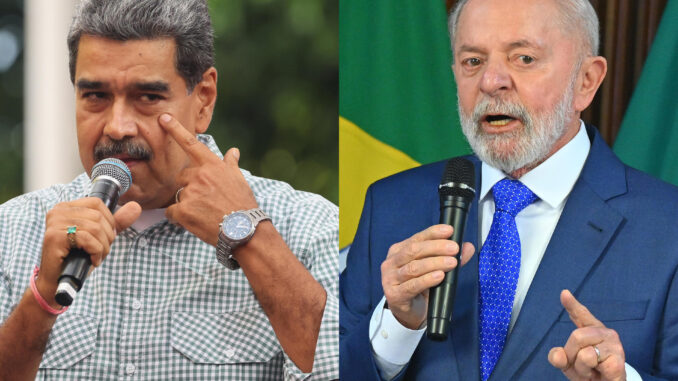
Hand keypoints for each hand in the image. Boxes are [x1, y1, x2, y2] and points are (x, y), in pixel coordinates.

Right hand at [37, 198, 140, 307]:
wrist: (58, 283)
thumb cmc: (77, 259)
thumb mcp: (100, 237)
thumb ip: (117, 222)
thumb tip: (136, 206)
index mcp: (66, 207)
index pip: (97, 203)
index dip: (109, 221)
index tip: (105, 237)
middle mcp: (57, 211)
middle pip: (98, 216)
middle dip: (107, 237)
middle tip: (100, 251)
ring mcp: (54, 223)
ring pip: (95, 228)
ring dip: (102, 246)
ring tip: (96, 257)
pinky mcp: (54, 237)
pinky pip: (87, 239)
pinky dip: (96, 252)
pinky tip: (92, 261)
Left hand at [159, 113, 258, 245]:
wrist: (244, 229)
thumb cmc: (244, 205)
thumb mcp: (240, 180)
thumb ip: (231, 164)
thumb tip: (234, 151)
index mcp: (213, 166)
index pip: (191, 144)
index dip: (175, 130)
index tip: (163, 118)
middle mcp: (200, 175)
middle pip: (182, 176)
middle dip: (189, 187)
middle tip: (205, 201)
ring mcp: (190, 192)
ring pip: (179, 196)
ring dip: (187, 204)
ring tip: (205, 213)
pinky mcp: (183, 210)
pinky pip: (171, 212)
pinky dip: (179, 218)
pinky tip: (195, 222)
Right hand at [380, 224, 474, 328]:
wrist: (408, 312)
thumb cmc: (419, 287)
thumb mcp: (433, 269)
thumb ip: (448, 257)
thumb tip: (467, 247)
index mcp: (398, 251)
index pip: (417, 238)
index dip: (433, 233)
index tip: (449, 230)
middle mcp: (391, 262)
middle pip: (414, 250)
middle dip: (436, 247)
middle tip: (454, 248)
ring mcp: (390, 279)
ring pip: (414, 267)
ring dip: (435, 263)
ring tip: (452, 262)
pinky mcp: (394, 295)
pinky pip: (412, 285)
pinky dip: (427, 280)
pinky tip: (439, 276)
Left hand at [548, 290, 625, 380]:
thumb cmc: (589, 374)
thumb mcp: (569, 364)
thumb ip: (559, 357)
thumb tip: (558, 355)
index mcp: (592, 331)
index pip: (581, 315)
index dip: (572, 305)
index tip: (564, 293)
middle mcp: (605, 334)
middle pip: (576, 336)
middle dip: (573, 355)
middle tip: (583, 366)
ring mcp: (615, 346)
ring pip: (584, 352)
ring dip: (582, 368)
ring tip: (592, 372)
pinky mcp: (619, 361)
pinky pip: (593, 363)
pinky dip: (591, 373)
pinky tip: (601, 374)